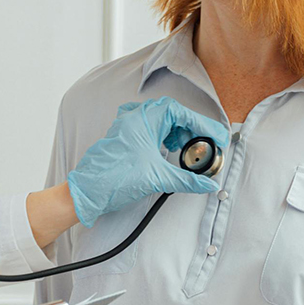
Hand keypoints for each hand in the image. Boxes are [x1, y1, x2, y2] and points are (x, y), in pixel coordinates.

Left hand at [64, 97, 229, 225]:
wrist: (87, 191)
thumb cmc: (115, 178)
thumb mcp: (158, 178)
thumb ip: (187, 179)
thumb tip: (208, 183)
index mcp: (144, 118)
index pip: (182, 113)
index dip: (202, 124)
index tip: (216, 135)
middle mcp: (134, 117)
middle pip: (172, 114)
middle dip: (190, 129)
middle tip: (203, 144)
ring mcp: (126, 125)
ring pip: (159, 120)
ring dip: (175, 132)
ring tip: (185, 149)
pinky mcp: (122, 137)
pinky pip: (147, 128)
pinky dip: (161, 136)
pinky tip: (165, 150)